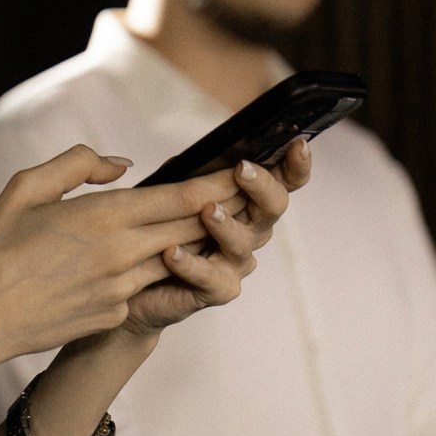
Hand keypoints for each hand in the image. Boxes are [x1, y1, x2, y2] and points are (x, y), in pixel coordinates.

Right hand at [0, 145, 260, 362]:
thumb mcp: (26, 187)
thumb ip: (78, 165)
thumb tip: (121, 165)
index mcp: (103, 216)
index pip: (180, 197)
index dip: (219, 184)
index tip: (246, 171)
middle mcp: (122, 254)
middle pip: (191, 229)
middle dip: (221, 210)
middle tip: (249, 194)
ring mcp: (122, 289)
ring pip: (174, 260)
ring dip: (192, 243)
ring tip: (210, 226)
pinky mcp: (115, 314)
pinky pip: (142, 287)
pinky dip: (148, 272)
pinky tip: (143, 266)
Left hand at [120, 144, 307, 335]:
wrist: (137, 280)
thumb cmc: (160, 228)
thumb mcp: (173, 191)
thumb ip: (192, 174)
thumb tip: (205, 153)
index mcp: (247, 203)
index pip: (281, 182)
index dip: (295, 166)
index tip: (298, 145)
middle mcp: (250, 232)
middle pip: (272, 208)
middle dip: (261, 186)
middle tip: (242, 170)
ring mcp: (236, 262)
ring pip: (243, 242)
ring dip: (226, 225)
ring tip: (207, 211)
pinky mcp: (217, 290)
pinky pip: (209, 277)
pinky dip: (190, 264)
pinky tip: (172, 253)